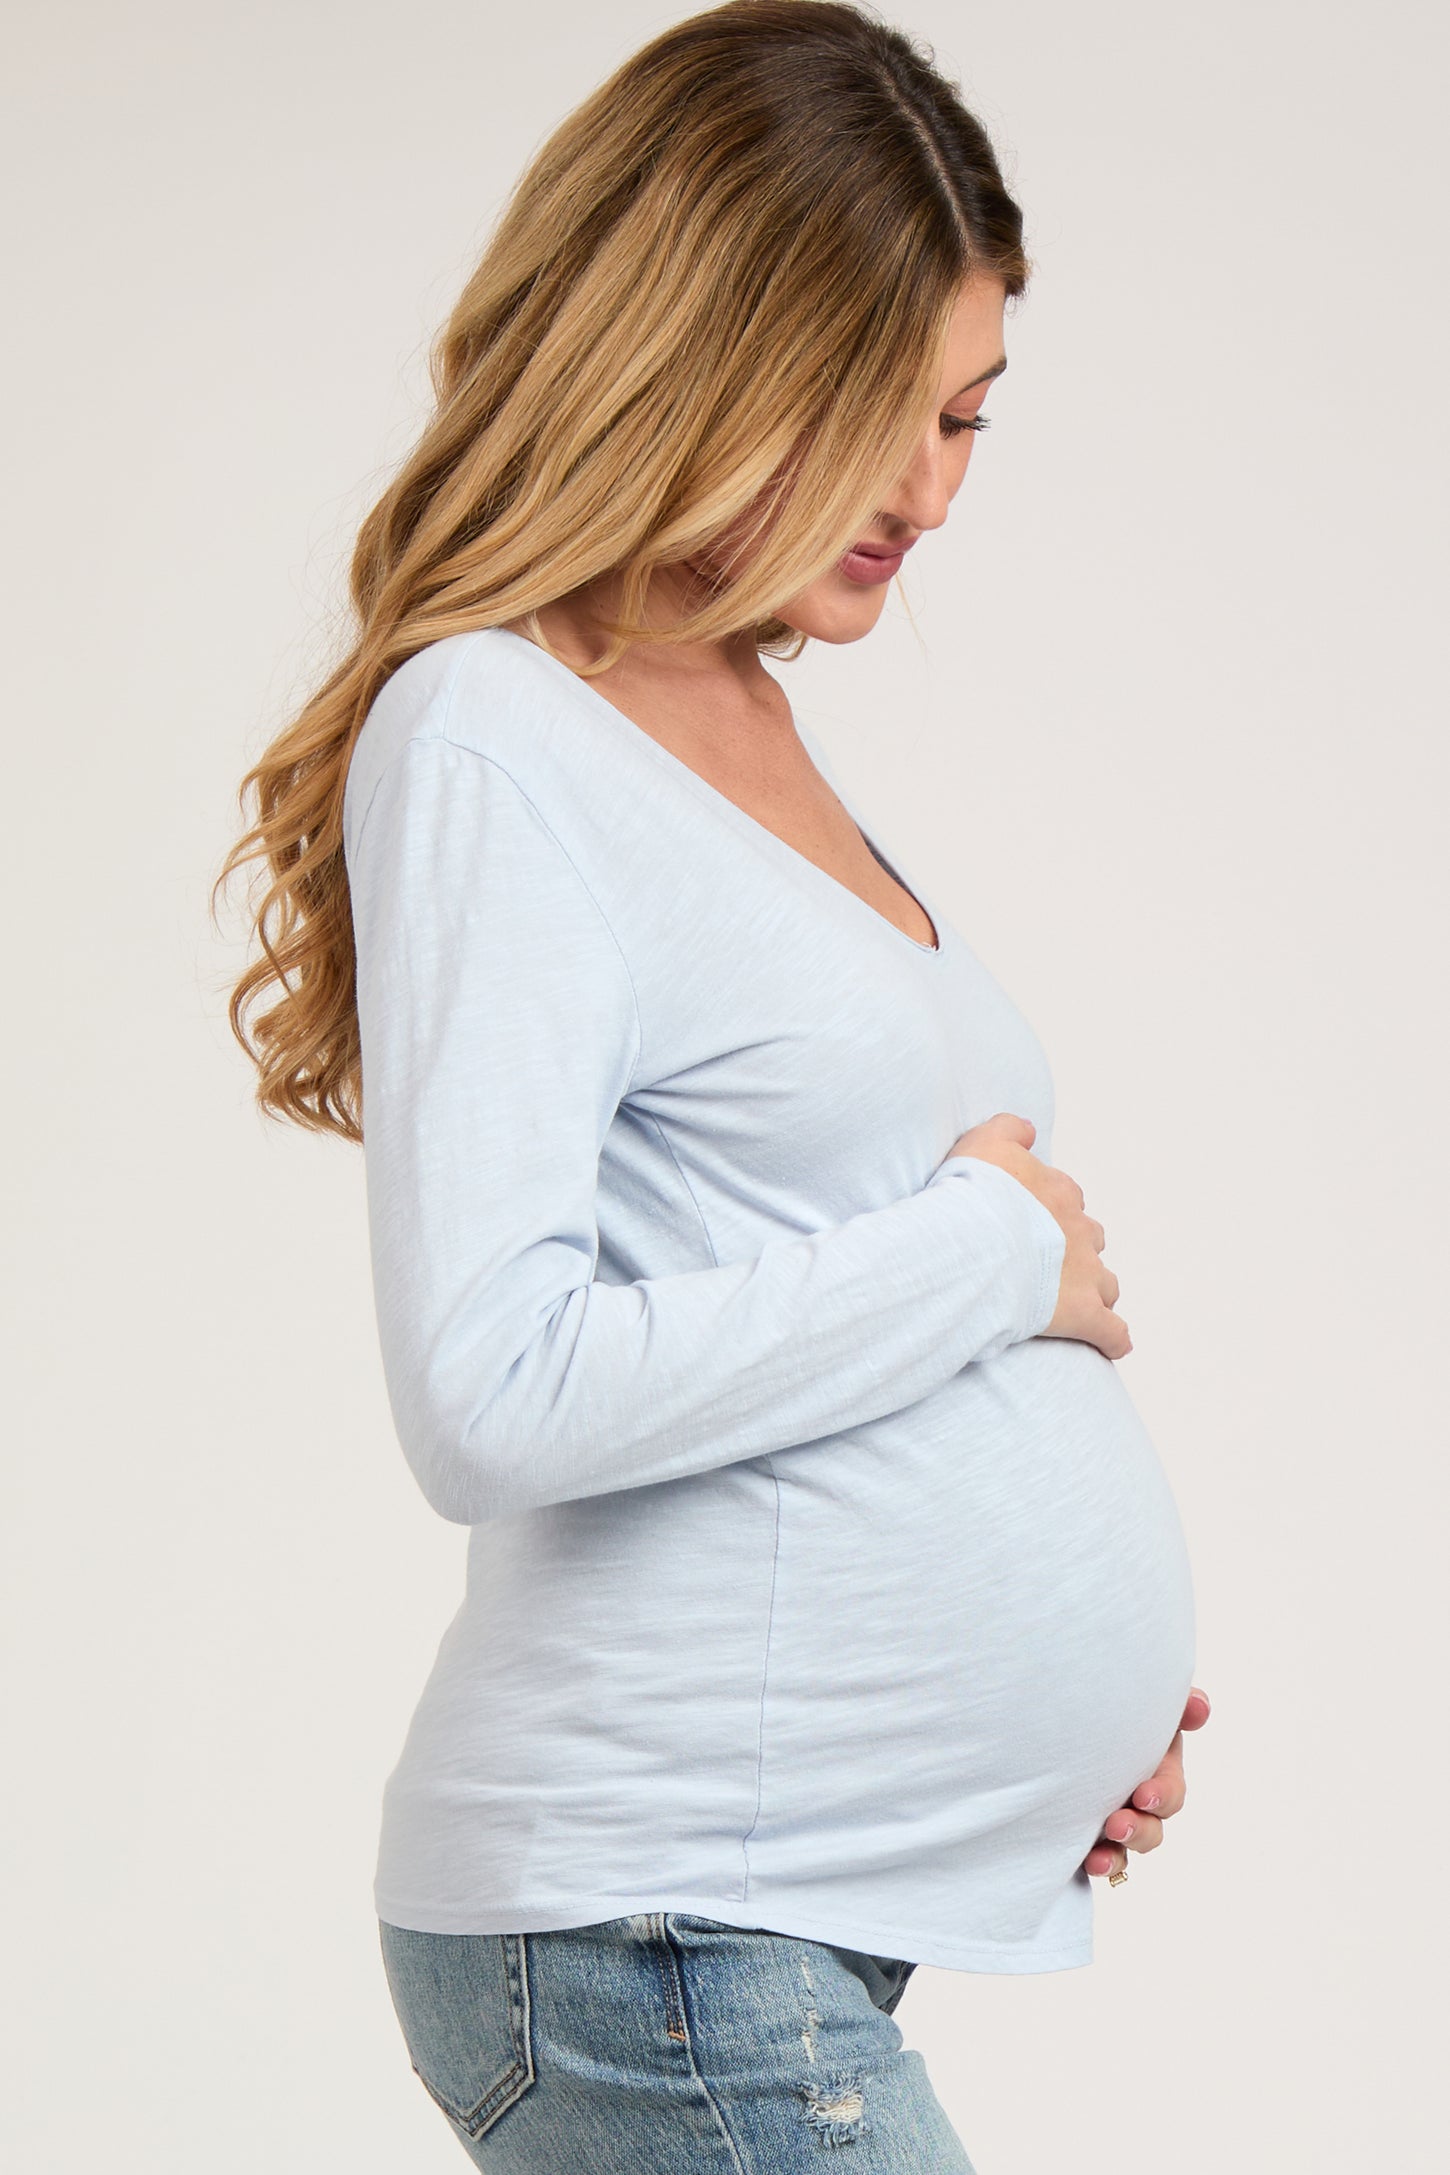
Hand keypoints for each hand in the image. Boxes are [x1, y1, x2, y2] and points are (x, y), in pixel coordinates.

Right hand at [943, 1111, 1131, 1360]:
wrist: (975, 1244)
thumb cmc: (972, 1195)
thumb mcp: (983, 1143)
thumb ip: (1008, 1129)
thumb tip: (1028, 1130)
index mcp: (1057, 1192)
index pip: (1065, 1198)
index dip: (1048, 1211)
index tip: (1028, 1222)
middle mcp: (1079, 1230)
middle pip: (1089, 1239)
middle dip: (1075, 1250)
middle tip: (1045, 1263)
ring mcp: (1085, 1274)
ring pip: (1105, 1284)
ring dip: (1094, 1291)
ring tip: (1075, 1304)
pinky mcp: (1083, 1314)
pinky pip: (1112, 1332)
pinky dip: (1113, 1339)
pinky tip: (1109, 1346)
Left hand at [1083, 1686, 1211, 1879]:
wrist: (1060, 1719)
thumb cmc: (1114, 1707)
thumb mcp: (1148, 1703)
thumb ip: (1178, 1704)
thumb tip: (1199, 1707)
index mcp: (1156, 1771)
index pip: (1169, 1792)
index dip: (1162, 1796)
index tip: (1143, 1795)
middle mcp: (1137, 1801)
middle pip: (1151, 1829)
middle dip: (1138, 1830)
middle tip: (1117, 1825)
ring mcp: (1112, 1820)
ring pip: (1124, 1851)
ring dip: (1115, 1857)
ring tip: (1098, 1858)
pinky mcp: (1086, 1834)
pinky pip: (1096, 1858)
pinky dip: (1096, 1864)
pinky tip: (1086, 1862)